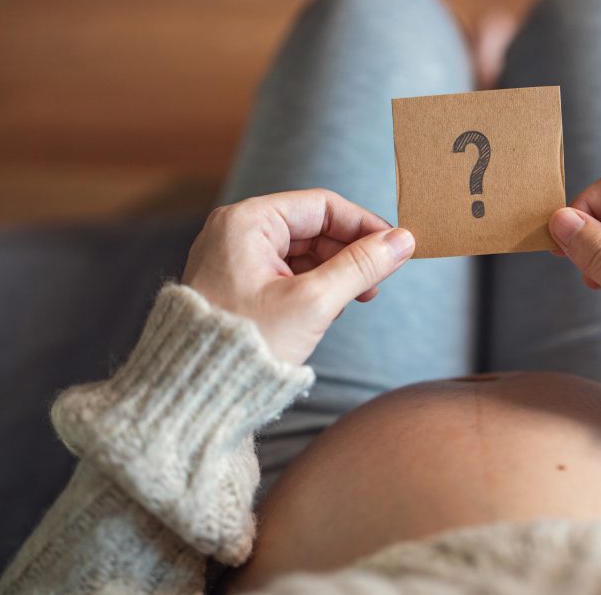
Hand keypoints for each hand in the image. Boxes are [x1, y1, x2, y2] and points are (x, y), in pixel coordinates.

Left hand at [182, 189, 414, 364]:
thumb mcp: (314, 303)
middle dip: (350, 253)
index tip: (396, 247)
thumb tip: (403, 241)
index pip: (321, 205)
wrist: (197, 395)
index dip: (363, 225)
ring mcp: (234, 258)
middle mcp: (235, 231)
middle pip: (312, 227)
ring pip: (302, 252)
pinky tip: (328, 310)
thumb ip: (361, 266)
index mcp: (246, 222)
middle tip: (377, 282)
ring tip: (356, 300)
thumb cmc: (246, 346)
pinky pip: (286, 272)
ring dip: (335, 272)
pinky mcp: (237, 284)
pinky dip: (313, 286)